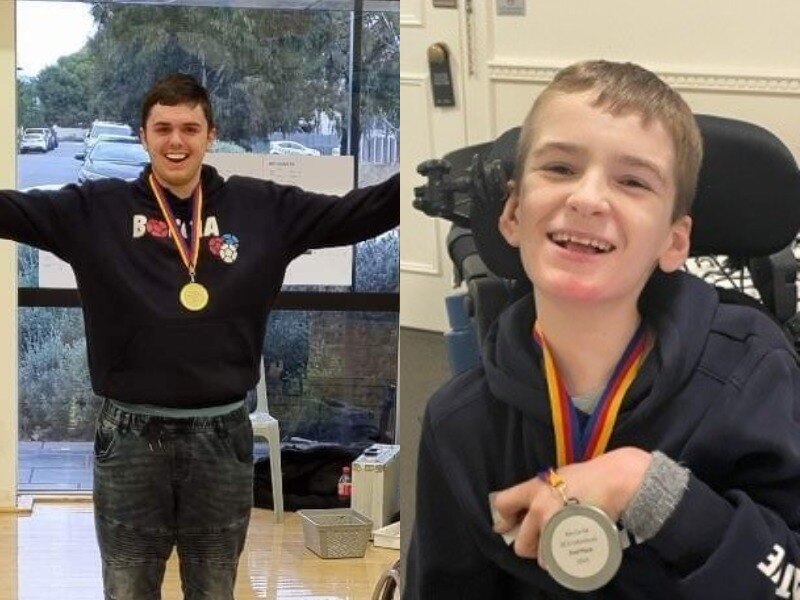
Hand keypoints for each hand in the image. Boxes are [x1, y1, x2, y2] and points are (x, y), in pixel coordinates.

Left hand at [491, 447, 651, 562]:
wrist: (615, 480)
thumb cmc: (588, 476)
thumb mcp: (556, 477)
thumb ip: (537, 494)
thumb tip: (523, 509)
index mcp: (533, 490)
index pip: (502, 505)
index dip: (504, 518)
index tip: (510, 523)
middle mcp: (540, 510)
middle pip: (521, 545)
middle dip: (531, 546)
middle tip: (543, 539)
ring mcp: (556, 527)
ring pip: (543, 559)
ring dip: (550, 557)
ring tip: (562, 545)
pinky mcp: (573, 541)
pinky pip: (562, 563)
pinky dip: (566, 562)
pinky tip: (573, 551)